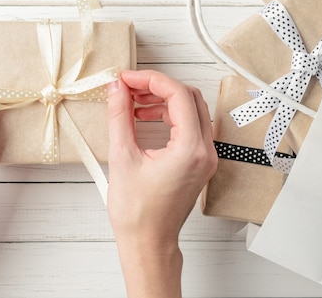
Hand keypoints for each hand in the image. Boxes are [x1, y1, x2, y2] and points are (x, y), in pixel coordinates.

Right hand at [106, 70, 216, 297]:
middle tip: (129, 87)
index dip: (151, 80)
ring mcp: (205, 158)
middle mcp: (204, 152)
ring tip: (133, 103)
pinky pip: (190, 127)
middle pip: (189, 98)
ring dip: (163, 101)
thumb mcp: (122, 158)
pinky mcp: (199, 163)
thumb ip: (119, 117)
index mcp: (190, 149)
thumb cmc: (137, 213)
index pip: (178, 95)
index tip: (128, 79)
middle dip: (158, 88)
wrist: (148, 243)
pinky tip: (144, 118)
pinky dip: (169, 117)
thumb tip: (116, 89)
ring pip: (191, 111)